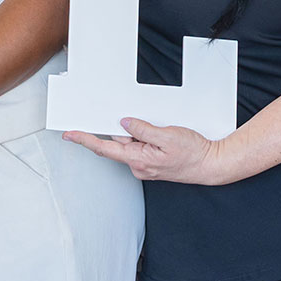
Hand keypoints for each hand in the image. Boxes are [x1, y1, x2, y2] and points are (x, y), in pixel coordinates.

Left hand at [63, 118, 235, 185]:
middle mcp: (138, 165)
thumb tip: (124, 123)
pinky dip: (142, 137)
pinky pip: (139, 146)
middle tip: (127, 116)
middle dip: (120, 128)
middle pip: (117, 143)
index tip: (69, 134)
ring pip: (130, 143)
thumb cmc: (193, 153)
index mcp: (138, 159)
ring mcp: (145, 165)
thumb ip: (142, 129)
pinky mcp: (152, 162)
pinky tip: (157, 132)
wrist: (211, 165)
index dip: (85, 140)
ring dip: (135, 132)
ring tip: (158, 127)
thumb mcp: (167, 135)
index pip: (104, 148)